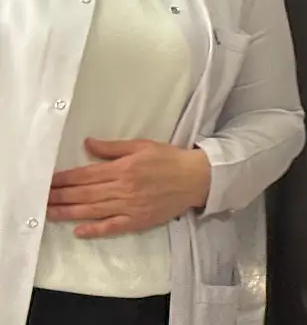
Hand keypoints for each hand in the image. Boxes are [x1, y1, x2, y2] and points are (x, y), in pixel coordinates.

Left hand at [47, 139, 210, 238]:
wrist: (196, 178)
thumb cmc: (170, 159)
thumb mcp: (143, 145)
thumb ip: (114, 147)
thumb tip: (88, 144)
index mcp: (124, 168)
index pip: (87, 174)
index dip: (65, 178)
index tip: (49, 181)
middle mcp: (123, 188)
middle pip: (85, 193)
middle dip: (60, 195)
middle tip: (41, 198)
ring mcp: (129, 206)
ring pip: (92, 211)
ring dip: (68, 212)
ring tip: (49, 212)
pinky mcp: (137, 221)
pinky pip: (111, 227)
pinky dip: (94, 230)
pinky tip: (78, 231)